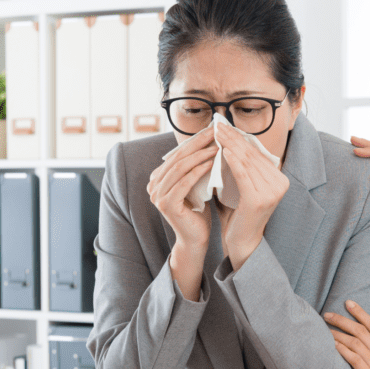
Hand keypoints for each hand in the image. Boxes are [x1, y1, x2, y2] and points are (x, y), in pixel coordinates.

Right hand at [148, 127, 216, 249]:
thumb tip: (210, 140)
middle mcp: (153, 185)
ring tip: (217, 147)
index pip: (177, 153)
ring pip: (180, 168)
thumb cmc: (199, 212)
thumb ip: (195, 167)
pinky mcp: (165, 204)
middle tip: (215, 132)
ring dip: (200, 155)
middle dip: (198, 143)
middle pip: (178, 158)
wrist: (196, 238)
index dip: (195, 140)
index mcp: (158, 178)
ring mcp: (156, 195)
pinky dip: (198, 171)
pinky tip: (211, 163)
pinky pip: (183, 182)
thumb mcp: (196, 184)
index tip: (213, 130)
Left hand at [214, 123, 289, 269]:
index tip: (225, 126)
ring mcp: (272, 192)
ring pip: (247, 162)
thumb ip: (241, 168)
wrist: (241, 242)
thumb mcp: (243, 187)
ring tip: (216, 133)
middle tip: (218, 124)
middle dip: (234, 138)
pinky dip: (232, 161)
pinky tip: (223, 150)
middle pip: (252, 155)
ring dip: (230, 145)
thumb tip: (229, 140)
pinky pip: (243, 174)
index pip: (257, 153)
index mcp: (280, 180)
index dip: (240, 137)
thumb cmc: (238, 213)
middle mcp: (280, 184)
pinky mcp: (259, 199)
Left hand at [326, 300, 369, 368]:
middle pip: (360, 331)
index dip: (360, 312)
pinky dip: (343, 351)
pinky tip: (334, 346)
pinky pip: (355, 361)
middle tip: (328, 314)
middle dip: (342, 320)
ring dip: (338, 335)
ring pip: (355, 343)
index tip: (349, 303)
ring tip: (325, 329)